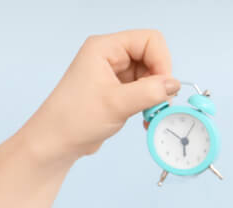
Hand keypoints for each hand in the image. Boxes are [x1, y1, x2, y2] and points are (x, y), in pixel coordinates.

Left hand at [22, 30, 179, 161]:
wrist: (58, 141)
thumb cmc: (74, 118)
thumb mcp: (117, 104)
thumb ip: (150, 92)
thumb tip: (174, 84)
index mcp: (104, 48)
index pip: (148, 40)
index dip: (162, 61)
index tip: (164, 86)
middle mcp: (110, 56)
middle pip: (152, 57)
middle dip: (160, 80)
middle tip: (159, 103)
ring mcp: (114, 73)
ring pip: (150, 75)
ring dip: (156, 95)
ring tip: (150, 114)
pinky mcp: (117, 89)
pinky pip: (144, 89)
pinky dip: (150, 103)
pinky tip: (146, 118)